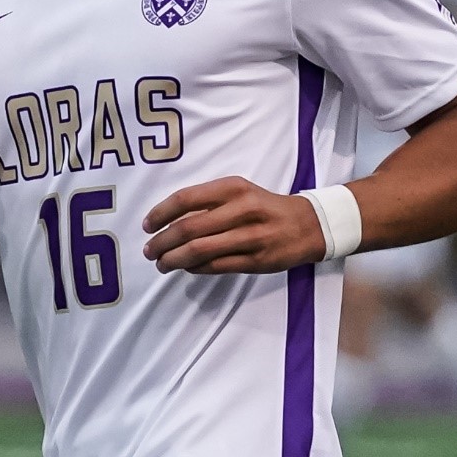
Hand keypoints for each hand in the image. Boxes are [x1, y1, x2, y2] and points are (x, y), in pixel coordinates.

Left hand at [144, 177, 325, 274]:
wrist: (308, 225)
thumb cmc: (265, 207)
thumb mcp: (239, 192)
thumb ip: (208, 203)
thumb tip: (169, 222)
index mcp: (233, 188)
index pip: (186, 199)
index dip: (160, 213)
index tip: (147, 225)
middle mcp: (241, 210)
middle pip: (188, 228)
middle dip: (162, 242)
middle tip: (149, 251)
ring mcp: (250, 237)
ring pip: (199, 251)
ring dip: (174, 260)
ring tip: (162, 264)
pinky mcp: (256, 261)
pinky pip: (215, 267)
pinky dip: (195, 268)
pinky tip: (186, 268)